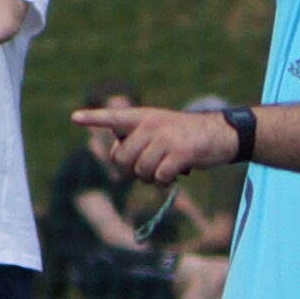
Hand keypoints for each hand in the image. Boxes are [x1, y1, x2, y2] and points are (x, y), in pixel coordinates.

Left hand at [72, 106, 237, 183]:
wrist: (224, 133)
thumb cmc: (190, 135)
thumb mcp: (163, 127)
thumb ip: (141, 139)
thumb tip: (123, 165)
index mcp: (146, 116)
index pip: (115, 117)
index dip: (94, 118)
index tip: (75, 118)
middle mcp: (153, 125)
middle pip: (123, 156)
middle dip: (129, 170)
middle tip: (142, 171)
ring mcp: (166, 138)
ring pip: (141, 169)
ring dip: (149, 178)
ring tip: (161, 173)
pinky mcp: (181, 153)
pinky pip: (159, 176)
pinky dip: (163, 182)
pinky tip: (172, 177)